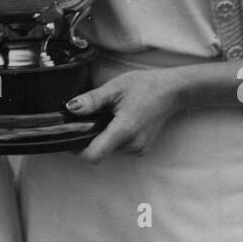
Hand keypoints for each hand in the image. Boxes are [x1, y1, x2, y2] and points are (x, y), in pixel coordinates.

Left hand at [66, 69, 182, 163]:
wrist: (171, 91)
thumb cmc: (145, 86)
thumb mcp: (115, 88)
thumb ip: (92, 100)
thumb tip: (71, 108)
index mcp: (124, 130)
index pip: (94, 155)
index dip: (77, 149)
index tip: (71, 136)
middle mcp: (132, 145)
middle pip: (99, 150)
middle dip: (90, 136)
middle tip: (92, 115)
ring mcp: (138, 149)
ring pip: (108, 149)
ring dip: (103, 135)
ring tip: (110, 114)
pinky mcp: (141, 148)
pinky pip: (118, 147)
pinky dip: (113, 136)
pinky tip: (119, 119)